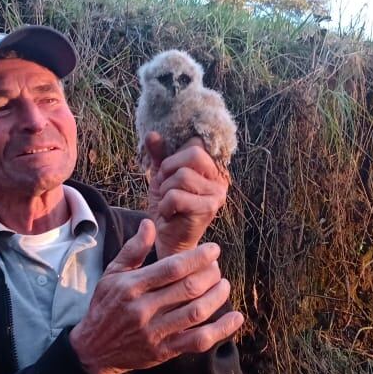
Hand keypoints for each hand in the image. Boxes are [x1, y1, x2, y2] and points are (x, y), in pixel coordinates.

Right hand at [69, 219, 243, 373]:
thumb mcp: (112, 274)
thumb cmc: (105, 306)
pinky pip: (197, 341)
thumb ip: (133, 250)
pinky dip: (220, 330)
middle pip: (187, 289)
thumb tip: (149, 223)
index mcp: (131, 287)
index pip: (171, 268)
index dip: (197, 257)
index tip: (214, 250)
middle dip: (210, 275)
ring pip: (195, 313)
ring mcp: (154, 332)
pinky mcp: (163, 352)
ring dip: (217, 297)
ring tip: (224, 285)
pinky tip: (236, 318)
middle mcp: (143, 309)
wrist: (93, 350)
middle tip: (217, 268)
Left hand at [144, 133, 228, 258]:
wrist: (168, 239)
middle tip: (166, 186)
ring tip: (167, 203)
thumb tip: (152, 134)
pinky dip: (165, 205)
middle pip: (194, 154)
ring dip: (165, 190)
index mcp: (212, 168)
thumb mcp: (162, 177)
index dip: (174, 157)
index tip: (168, 174)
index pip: (195, 144)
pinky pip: (177, 196)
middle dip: (170, 169)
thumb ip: (159, 155)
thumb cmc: (168, 207)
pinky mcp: (208, 209)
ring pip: (182, 176)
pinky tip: (169, 214)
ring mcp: (217, 194)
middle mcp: (220, 179)